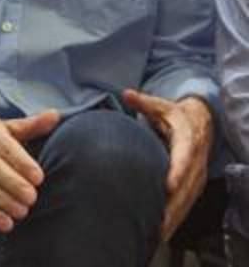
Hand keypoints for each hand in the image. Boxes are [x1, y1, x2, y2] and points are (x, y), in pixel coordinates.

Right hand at [0, 110, 60, 232]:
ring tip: (22, 212)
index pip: (4, 146)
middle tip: (32, 197)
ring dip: (1, 201)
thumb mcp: (4, 128)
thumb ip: (31, 126)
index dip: (21, 162)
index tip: (38, 177)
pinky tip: (5, 224)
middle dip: (11, 183)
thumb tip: (55, 115)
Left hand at [123, 89, 213, 240]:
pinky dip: (174, 217)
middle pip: (186, 186)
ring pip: (187, 200)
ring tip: (156, 232)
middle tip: (157, 220)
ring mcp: (196, 175)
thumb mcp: (161, 106)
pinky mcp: (193, 185)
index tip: (168, 186)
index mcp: (188, 141)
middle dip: (173, 204)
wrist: (199, 122)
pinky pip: (185, 204)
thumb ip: (144, 102)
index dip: (177, 172)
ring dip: (173, 217)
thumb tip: (126, 94)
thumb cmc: (174, 114)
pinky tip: (161, 230)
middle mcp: (195, 161)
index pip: (184, 159)